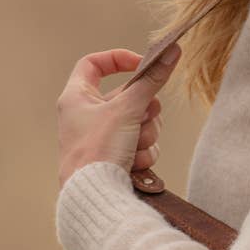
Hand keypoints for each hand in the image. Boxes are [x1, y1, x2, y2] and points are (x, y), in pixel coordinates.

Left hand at [56, 43, 179, 190]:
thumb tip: (172, 51)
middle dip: (144, 109)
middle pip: (127, 97)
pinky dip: (142, 152)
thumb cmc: (98, 151)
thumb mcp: (127, 110)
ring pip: (138, 122)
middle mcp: (85, 115)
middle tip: (144, 117)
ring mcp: (100, 138)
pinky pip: (139, 144)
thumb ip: (151, 80)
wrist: (94, 197)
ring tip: (136, 147)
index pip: (94, 64)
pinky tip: (134, 164)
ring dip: (145, 134)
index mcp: (76, 97)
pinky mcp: (113, 157)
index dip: (119, 59)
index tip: (142, 65)